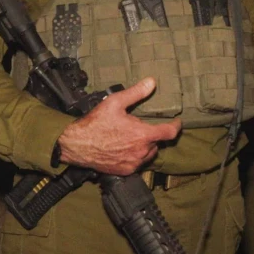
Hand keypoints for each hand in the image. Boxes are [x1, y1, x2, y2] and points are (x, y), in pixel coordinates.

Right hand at [57, 77, 181, 174]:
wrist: (77, 145)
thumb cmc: (95, 123)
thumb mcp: (115, 102)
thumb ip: (136, 93)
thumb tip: (152, 82)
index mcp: (142, 134)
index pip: (169, 133)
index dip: (176, 127)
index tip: (177, 123)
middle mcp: (141, 151)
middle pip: (157, 143)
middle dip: (151, 135)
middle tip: (139, 127)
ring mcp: (134, 163)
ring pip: (148, 154)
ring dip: (144, 146)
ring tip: (131, 137)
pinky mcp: (125, 171)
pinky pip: (137, 163)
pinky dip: (135, 156)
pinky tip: (124, 148)